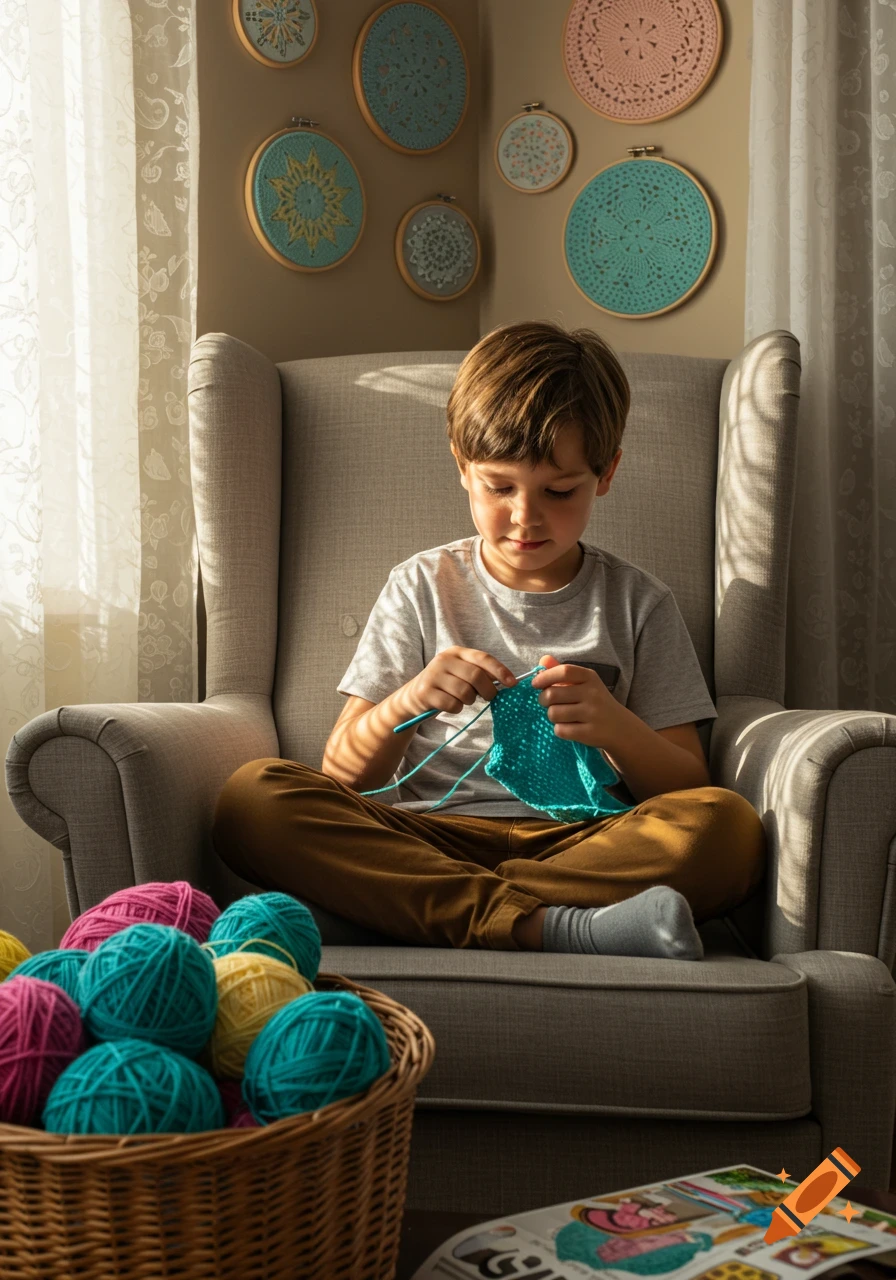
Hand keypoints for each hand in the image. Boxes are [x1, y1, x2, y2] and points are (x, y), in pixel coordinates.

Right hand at [401, 646, 516, 719]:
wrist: (413, 696)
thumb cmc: (446, 686)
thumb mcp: (461, 673)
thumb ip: (481, 674)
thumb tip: (507, 681)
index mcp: (456, 652)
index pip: (483, 658)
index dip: (500, 670)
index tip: (513, 683)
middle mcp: (443, 659)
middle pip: (476, 676)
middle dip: (488, 691)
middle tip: (489, 698)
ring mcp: (433, 675)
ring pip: (465, 692)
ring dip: (469, 701)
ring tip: (463, 700)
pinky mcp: (425, 691)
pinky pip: (453, 704)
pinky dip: (456, 708)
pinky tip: (450, 705)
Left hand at [529, 654, 624, 749]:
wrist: (621, 728)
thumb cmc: (596, 702)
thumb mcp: (585, 683)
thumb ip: (563, 672)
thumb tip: (542, 661)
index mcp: (590, 677)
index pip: (563, 671)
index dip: (545, 677)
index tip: (535, 684)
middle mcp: (592, 693)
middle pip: (552, 694)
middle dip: (543, 700)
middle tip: (547, 703)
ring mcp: (592, 714)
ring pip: (554, 713)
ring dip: (552, 716)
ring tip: (561, 716)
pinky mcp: (590, 733)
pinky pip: (561, 730)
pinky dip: (560, 730)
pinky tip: (569, 727)